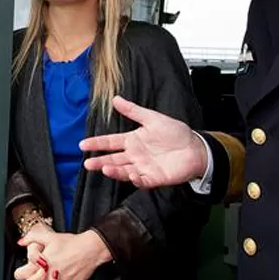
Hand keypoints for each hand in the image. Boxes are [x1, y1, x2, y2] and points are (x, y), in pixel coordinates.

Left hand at [13, 225, 111, 279]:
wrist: (91, 249)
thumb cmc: (72, 243)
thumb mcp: (49, 236)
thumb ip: (32, 237)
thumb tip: (21, 242)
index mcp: (42, 263)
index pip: (21, 274)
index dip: (21, 271)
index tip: (24, 268)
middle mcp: (49, 275)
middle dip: (32, 279)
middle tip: (35, 273)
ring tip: (48, 275)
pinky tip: (59, 278)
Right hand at [78, 96, 207, 187]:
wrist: (195, 148)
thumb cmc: (175, 133)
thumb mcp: (152, 118)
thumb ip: (133, 111)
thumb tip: (115, 99)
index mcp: (132, 141)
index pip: (110, 142)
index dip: (97, 143)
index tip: (83, 144)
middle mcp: (135, 155)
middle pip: (113, 159)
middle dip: (100, 162)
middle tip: (88, 163)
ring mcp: (143, 167)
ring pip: (124, 170)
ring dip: (114, 171)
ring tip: (105, 169)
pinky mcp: (154, 178)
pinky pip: (142, 180)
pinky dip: (135, 179)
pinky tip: (130, 174)